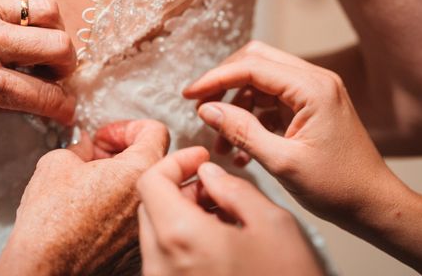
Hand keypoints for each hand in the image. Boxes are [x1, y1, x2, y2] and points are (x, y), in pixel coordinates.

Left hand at [0, 0, 76, 123]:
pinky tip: (26, 3)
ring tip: (40, 39)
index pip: (40, 95)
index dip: (63, 107)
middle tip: (56, 72)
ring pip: (47, 9)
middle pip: (58, 46)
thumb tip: (32, 101)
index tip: (67, 109)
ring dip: (54, 29)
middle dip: (67, 66)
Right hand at [0, 120, 169, 275]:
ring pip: (144, 190)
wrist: (43, 267)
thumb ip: (81, 145)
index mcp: (139, 171)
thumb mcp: (58, 161)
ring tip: (90, 184)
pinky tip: (91, 210)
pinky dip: (118, 207)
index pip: (154, 131)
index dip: (125, 127)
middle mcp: (150, 200)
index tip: (106, 137)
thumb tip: (86, 146)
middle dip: (123, 153)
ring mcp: (144, 227)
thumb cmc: (49, 220)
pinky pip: (135, 217)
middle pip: (152, 161)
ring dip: (121, 181)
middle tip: (96, 158)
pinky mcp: (134, 248)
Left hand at [137, 148, 322, 275]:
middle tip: (213, 187)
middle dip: (179, 187)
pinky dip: (183, 238)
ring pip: (156, 231)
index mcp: (180, 238)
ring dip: (182, 213)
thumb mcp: (272, 224)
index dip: (175, 161)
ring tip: (222, 216)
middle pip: (150, 205)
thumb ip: (233, 188)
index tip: (198, 157)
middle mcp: (160, 264)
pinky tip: (218, 242)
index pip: (149, 181)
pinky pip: (165, 257)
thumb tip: (209, 175)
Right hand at [183, 41, 398, 222]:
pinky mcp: (309, 107)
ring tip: (220, 141)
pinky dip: (250, 119)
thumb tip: (206, 109)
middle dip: (223, 83)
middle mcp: (314, 81)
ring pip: (259, 82)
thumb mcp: (283, 163)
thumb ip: (242, 131)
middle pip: (255, 62)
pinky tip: (239, 151)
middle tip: (200, 106)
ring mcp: (312, 93)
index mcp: (312, 88)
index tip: (188, 95)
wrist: (374, 205)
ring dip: (235, 106)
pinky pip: (270, 102)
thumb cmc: (338, 187)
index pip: (252, 67)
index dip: (215, 79)